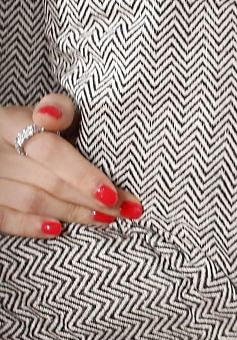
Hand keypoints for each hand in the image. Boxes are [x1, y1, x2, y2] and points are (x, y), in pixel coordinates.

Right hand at [0, 93, 138, 237]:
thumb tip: (49, 117)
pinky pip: (2, 218)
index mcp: (10, 123)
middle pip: (46, 180)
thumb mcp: (48, 113)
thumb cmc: (38, 127)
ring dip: (69, 213)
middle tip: (121, 210)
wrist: (5, 145)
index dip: (83, 174)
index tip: (112, 194)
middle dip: (87, 197)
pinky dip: (29, 226)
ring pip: (30, 200)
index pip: (50, 150)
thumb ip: (59, 110)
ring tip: (102, 218)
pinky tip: (56, 229)